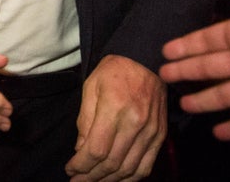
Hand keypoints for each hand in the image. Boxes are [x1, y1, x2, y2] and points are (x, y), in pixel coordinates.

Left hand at [66, 55, 165, 180]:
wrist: (146, 60)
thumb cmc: (114, 71)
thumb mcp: (91, 87)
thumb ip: (84, 120)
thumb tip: (80, 149)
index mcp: (114, 108)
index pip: (96, 149)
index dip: (81, 165)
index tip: (70, 169)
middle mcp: (135, 123)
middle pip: (111, 163)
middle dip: (91, 177)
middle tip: (77, 181)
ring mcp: (150, 132)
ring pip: (128, 169)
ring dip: (109, 180)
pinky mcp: (160, 136)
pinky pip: (146, 166)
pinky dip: (130, 178)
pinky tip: (116, 180)